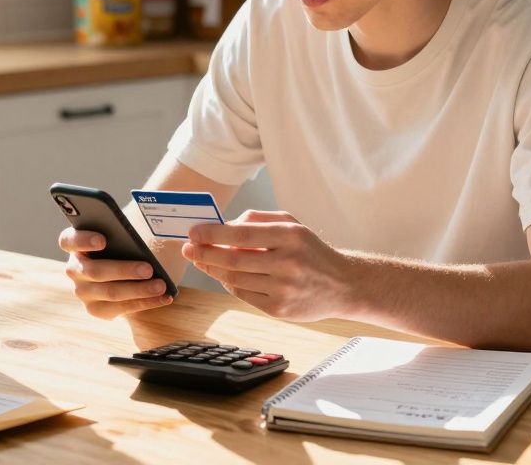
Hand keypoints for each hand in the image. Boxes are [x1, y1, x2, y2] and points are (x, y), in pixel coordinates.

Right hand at [58, 226, 173, 319]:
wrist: (125, 269)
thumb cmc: (123, 245)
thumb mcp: (121, 234)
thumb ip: (124, 231)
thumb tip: (151, 230)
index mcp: (74, 244)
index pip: (69, 240)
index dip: (83, 240)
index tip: (103, 240)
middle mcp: (74, 269)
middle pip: (94, 271)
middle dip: (123, 270)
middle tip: (148, 269)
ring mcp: (83, 292)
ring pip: (110, 292)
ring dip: (139, 290)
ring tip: (161, 285)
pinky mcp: (96, 309)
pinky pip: (122, 308)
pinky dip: (146, 302)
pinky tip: (164, 297)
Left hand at [182, 211, 350, 321]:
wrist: (343, 285)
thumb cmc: (311, 251)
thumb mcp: (292, 224)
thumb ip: (258, 219)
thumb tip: (223, 225)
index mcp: (290, 236)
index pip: (241, 235)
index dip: (212, 234)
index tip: (193, 232)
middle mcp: (287, 263)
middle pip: (232, 259)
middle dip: (204, 253)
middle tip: (188, 248)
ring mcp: (283, 289)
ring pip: (234, 279)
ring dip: (212, 269)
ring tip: (201, 261)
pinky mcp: (280, 310)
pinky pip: (243, 295)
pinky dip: (229, 284)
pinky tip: (224, 275)